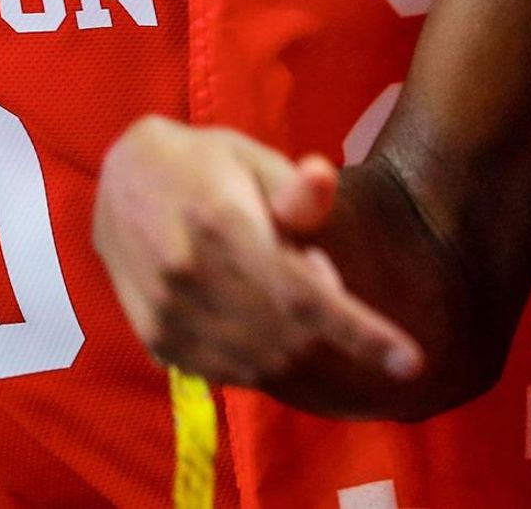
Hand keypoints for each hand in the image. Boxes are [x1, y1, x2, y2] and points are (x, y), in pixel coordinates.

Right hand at [91, 116, 422, 389]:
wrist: (118, 181)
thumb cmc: (201, 164)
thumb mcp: (248, 157)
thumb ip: (291, 186)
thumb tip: (323, 180)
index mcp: (220, 223)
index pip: (303, 296)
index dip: (361, 333)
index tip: (412, 361)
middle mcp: (189, 275)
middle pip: (290, 335)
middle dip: (325, 322)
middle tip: (311, 271)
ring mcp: (168, 313)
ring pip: (262, 362)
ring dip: (296, 344)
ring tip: (280, 290)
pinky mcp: (156, 339)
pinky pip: (229, 373)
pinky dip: (261, 358)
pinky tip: (259, 320)